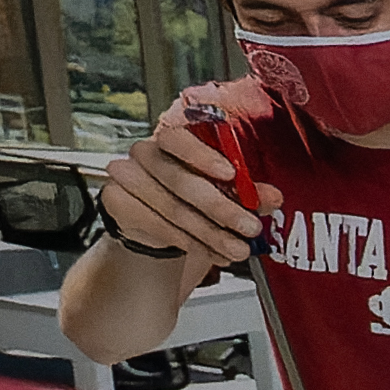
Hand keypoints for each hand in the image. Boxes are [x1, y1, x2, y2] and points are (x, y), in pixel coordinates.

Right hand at [102, 97, 259, 274]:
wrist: (153, 224)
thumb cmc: (191, 199)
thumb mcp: (225, 192)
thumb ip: (247, 192)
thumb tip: (274, 196)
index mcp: (171, 141)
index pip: (179, 138)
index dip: (203, 156)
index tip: (231, 174)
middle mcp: (144, 153)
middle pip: (179, 179)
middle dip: (221, 208)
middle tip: (249, 228)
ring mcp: (126, 175)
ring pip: (172, 208)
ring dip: (210, 233)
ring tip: (237, 249)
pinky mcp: (116, 201)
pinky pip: (156, 225)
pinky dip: (189, 243)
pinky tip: (211, 252)